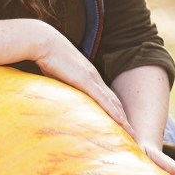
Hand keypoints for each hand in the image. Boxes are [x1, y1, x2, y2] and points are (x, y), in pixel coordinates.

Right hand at [32, 23, 135, 138]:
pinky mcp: (85, 80)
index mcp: (88, 75)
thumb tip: (53, 98)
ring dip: (123, 119)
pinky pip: (103, 99)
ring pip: (113, 102)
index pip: (106, 96)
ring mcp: (91, 78)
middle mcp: (94, 77)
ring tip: (131, 133)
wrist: (43, 41)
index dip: (114, 110)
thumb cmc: (45, 57)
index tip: (120, 124)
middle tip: (131, 133)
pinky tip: (121, 122)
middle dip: (123, 118)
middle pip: (114, 101)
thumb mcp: (55, 75)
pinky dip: (113, 112)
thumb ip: (59, 87)